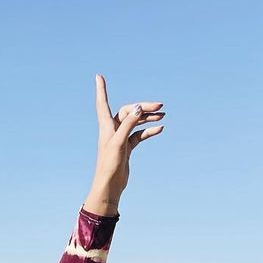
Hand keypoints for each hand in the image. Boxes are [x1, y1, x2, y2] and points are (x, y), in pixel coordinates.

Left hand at [85, 75, 163, 215]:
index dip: (101, 90)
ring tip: (163, 114)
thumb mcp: (119, 143)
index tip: (99, 76)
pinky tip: (160, 128)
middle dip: (143, 107)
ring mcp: (120, 139)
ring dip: (148, 117)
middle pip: (129, 111)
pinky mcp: (127, 148)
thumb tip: (138, 107)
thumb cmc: (109, 165)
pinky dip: (149, 130)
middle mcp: (112, 130)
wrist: (109, 186)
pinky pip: (139, 135)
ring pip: (136, 122)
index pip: (103, 104)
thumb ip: (128, 124)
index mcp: (106, 127)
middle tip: (160, 105)